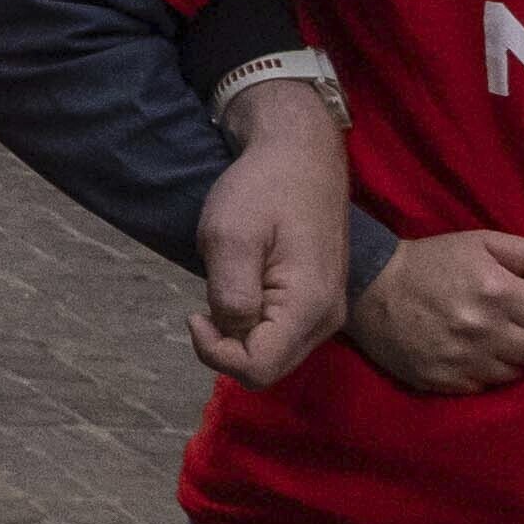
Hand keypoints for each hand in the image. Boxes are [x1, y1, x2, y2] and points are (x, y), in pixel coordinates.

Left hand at [193, 94, 354, 387]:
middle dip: (226, 350)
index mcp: (309, 305)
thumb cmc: (262, 187)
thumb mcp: (229, 235)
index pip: (257, 369)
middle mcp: (328, 318)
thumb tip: (230, 332)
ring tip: (227, 285)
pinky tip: (243, 286)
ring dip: (240, 335)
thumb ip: (230, 294)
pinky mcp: (321, 301)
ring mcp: (329, 311)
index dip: (215, 354)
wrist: (300, 154)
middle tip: (204, 306)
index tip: (194, 313)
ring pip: (274, 355)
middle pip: (267, 370)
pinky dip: (254, 324)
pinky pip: (282, 334)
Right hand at [349, 226, 523, 393]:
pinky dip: (484, 372)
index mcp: (497, 290)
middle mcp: (482, 329)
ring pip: (517, 374)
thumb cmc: (434, 261)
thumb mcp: (486, 242)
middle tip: (513, 323)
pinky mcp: (441, 381)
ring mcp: (460, 360)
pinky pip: (486, 387)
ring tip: (491, 339)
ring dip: (511, 357)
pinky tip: (469, 353)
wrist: (368, 287)